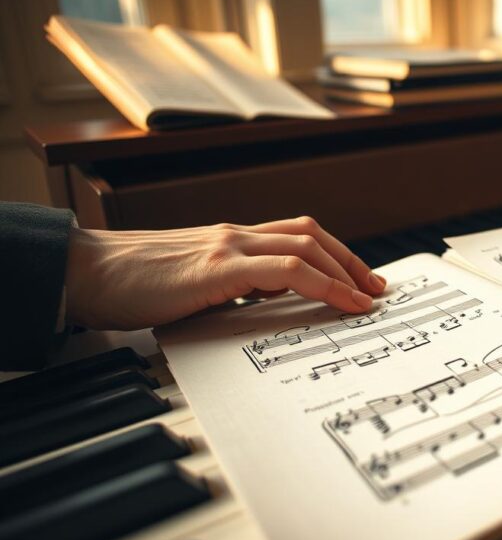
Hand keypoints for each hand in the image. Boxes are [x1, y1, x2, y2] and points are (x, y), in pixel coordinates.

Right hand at [64, 217, 385, 329]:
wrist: (86, 273)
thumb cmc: (132, 284)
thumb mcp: (192, 285)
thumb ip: (227, 289)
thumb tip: (261, 305)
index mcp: (230, 240)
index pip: (295, 235)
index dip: (333, 254)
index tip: (358, 280)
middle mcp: (235, 235)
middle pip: (311, 233)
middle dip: (351, 260)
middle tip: (377, 288)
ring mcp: (229, 246)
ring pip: (305, 245)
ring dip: (345, 271)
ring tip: (367, 298)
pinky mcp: (219, 266)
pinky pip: (285, 269)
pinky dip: (321, 283)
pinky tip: (340, 301)